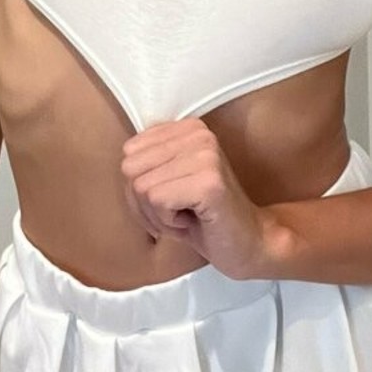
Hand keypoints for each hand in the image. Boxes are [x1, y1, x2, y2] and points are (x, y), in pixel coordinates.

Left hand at [120, 117, 282, 279]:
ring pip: (142, 187)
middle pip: (131, 169)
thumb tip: (123, 155)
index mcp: (188, 128)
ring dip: (158, 215)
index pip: (129, 152)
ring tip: (187, 216)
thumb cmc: (202, 217)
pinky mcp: (209, 182)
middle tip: (178, 210)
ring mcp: (205, 156)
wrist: (249, 243)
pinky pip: (157, 201)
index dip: (141, 186)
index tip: (171, 197)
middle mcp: (198, 134)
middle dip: (145, 202)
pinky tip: (195, 221)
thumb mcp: (168, 180)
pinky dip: (168, 222)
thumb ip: (146, 162)